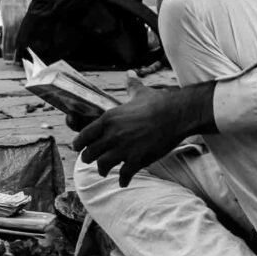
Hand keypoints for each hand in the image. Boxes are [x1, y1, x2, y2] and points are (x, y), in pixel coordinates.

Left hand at [74, 78, 215, 186]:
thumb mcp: (141, 92)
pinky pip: (123, 175)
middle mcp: (112, 135)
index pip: (83, 136)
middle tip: (94, 160)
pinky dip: (122, 180)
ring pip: (102, 166)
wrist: (177, 115)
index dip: (79, 144)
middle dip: (90, 158)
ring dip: (103, 169)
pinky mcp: (137, 159)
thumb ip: (131, 86)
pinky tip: (124, 181)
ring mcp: (124, 149)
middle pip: (88, 154)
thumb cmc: (159, 102)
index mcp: (109, 118)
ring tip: (106, 171)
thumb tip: (130, 74)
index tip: (78, 147)